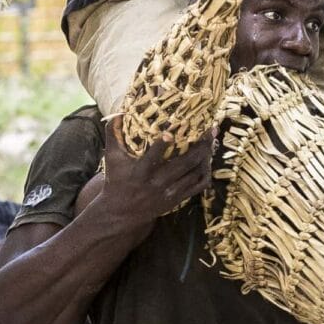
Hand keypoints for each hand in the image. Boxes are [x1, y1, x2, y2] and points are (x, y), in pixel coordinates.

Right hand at [91, 119, 214, 232]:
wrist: (120, 212)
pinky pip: (197, 186)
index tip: (170, 133)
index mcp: (140, 172)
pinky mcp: (177, 200)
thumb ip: (113, 133)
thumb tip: (119, 111)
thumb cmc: (116, 179)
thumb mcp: (111, 157)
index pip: (152, 158)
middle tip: (210, 130)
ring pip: (194, 174)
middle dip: (199, 147)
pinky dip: (205, 172)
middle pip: (183, 164)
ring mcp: (169, 193)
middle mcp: (157, 184)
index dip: (161, 146)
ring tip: (212, 140)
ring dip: (205, 157)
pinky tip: (208, 160)